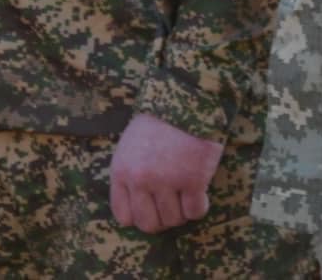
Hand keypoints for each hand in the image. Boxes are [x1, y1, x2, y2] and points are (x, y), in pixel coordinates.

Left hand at [108, 112, 224, 233]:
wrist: (187, 97)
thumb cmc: (159, 120)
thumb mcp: (130, 145)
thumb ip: (129, 175)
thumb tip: (137, 208)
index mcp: (121, 171)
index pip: (124, 216)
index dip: (140, 216)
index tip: (152, 208)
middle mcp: (141, 179)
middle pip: (149, 224)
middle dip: (162, 219)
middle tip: (173, 205)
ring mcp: (167, 180)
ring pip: (174, 219)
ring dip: (182, 211)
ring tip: (186, 193)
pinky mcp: (193, 179)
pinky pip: (195, 211)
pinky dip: (199, 206)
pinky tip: (200, 192)